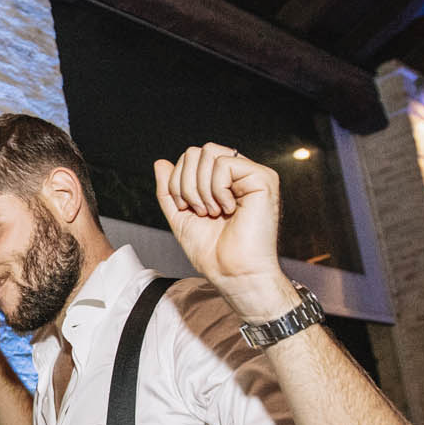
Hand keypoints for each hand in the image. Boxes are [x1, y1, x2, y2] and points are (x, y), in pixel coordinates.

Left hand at [153, 144, 291, 316]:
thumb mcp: (180, 217)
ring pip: (208, 152)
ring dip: (200, 188)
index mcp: (222, 182)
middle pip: (197, 151)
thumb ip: (169, 190)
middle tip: (199, 211)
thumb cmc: (213, 252)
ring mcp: (252, 174)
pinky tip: (228, 209)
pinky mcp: (263, 178)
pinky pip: (224, 163)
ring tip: (212, 212)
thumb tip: (160, 163)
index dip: (177, 181)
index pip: (191, 158)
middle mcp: (238, 174)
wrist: (233, 273)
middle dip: (186, 183)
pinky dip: (217, 189)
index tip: (186, 209)